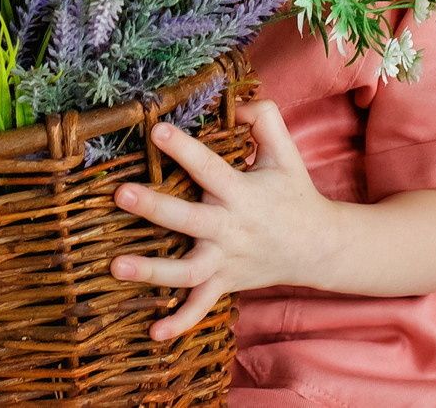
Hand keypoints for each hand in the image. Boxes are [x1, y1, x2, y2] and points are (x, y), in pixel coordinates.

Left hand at [109, 99, 335, 339]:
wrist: (319, 247)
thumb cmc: (294, 193)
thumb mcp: (286, 152)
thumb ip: (264, 119)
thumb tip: (236, 102)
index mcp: (242, 193)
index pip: (209, 167)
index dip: (183, 148)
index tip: (155, 130)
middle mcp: (230, 229)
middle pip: (189, 220)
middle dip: (155, 208)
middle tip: (122, 194)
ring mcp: (226, 261)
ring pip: (186, 271)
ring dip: (152, 271)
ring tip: (116, 266)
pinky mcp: (224, 283)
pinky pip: (201, 307)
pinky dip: (180, 323)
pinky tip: (153, 334)